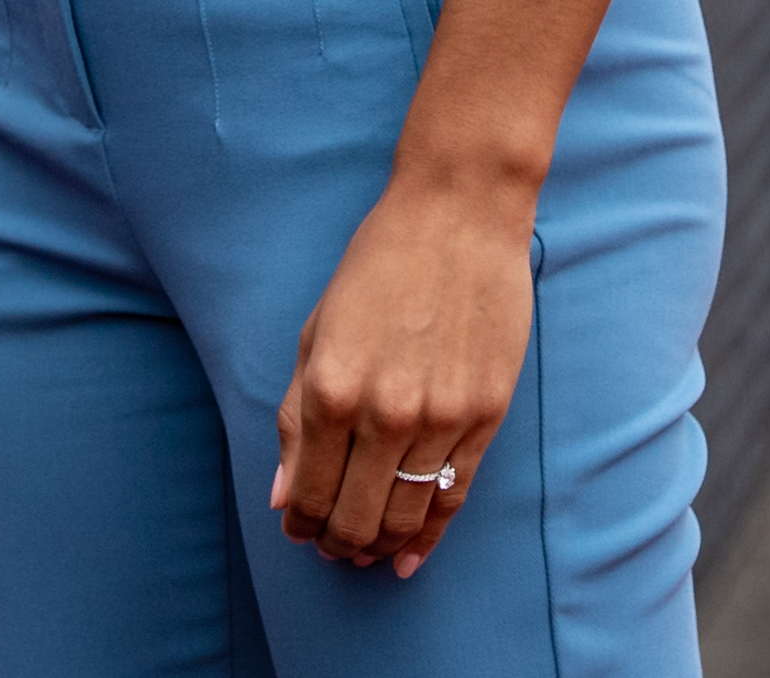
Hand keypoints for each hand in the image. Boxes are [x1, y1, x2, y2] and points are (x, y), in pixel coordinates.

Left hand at [268, 181, 534, 577]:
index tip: (297, 530)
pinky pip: (454, 494)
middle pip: (357, 517)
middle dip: (337, 543)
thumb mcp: (317, 332)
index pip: (310, 492)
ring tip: (364, 550)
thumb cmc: (378, 264)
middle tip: (329, 547)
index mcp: (332, 387)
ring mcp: (441, 417)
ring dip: (379, 545)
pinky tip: (409, 553)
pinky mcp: (486, 416)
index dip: (301, 523)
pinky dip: (429, 534)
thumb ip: (296, 418)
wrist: (459, 216)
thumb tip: (283, 496)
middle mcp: (386, 413)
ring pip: (405, 516)